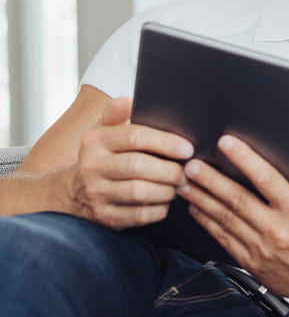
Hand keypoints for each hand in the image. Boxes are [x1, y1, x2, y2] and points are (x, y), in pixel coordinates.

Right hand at [66, 97, 194, 229]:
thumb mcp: (104, 131)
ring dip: (166, 190)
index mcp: (95, 140)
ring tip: (178, 185)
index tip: (188, 148)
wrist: (72, 193)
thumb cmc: (102, 155)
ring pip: (139, 192)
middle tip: (187, 171)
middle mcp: (92, 166)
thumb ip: (118, 114)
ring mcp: (96, 193)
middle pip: (138, 166)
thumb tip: (129, 100)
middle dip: (170, 169)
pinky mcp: (103, 217)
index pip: (135, 137)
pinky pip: (138, 215)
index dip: (165, 142)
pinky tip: (164, 203)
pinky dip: (158, 210)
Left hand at [178, 135, 288, 314]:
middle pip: (237, 199)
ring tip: (185, 183)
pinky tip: (196, 210)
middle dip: (211, 179)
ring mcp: (262, 248)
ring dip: (202, 199)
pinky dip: (208, 224)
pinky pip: (225, 240)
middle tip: (191, 164)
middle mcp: (276, 229)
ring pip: (226, 219)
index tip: (225, 143)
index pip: (266, 178)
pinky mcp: (252, 263)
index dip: (244, 158)